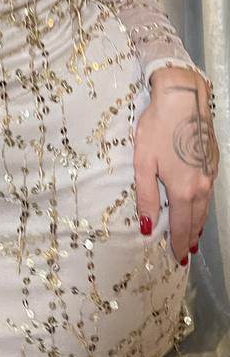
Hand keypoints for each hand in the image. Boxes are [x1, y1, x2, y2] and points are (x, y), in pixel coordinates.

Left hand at [133, 67, 219, 264]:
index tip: (178, 257)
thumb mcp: (144, 163)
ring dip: (199, 222)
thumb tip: (149, 226)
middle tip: (187, 252)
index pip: (183, 226)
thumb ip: (147, 196)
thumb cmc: (158, 129)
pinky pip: (209, 192)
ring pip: (205, 206)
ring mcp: (210, 173)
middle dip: (191, 237)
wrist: (183, 100)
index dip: (179, 243)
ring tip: (194, 235)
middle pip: (197, 219)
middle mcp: (201, 186)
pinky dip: (204, 205)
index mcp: (183, 190)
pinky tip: (200, 205)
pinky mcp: (213, 161)